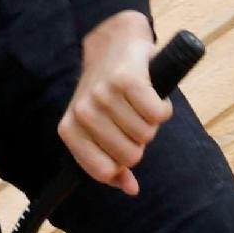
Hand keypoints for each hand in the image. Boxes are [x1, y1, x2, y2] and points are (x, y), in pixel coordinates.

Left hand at [61, 10, 170, 194]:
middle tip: (134, 119)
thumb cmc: (109, 94)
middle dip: (139, 141)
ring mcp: (103, 95)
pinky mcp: (127, 80)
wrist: (114, 43)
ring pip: (146, 134)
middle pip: (130, 156)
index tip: (123, 144)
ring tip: (140, 103)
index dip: (122, 163)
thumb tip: (131, 189)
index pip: (103, 171)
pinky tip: (153, 95)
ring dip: (151, 122)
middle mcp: (83, 113)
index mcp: (70, 129)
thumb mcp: (101, 130)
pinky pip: (157, 114)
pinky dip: (163, 107)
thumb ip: (113, 164)